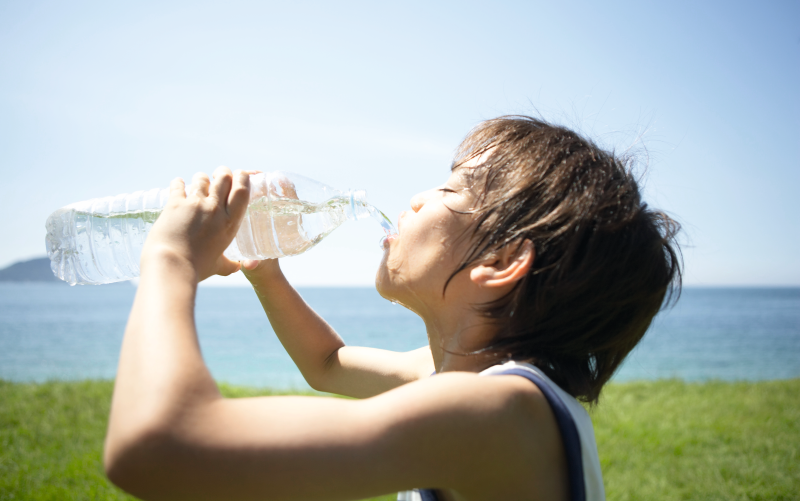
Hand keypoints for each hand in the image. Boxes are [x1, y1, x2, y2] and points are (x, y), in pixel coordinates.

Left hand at [142, 166, 250, 281]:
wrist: (171, 266)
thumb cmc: (196, 268)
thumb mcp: (217, 266)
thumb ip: (228, 265)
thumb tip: (236, 267)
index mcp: (230, 223)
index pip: (241, 191)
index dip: (243, 178)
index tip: (241, 175)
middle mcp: (215, 209)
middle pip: (224, 177)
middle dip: (223, 172)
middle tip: (219, 176)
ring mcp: (194, 204)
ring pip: (202, 178)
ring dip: (201, 179)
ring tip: (198, 183)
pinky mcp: (174, 203)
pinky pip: (178, 185)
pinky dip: (178, 183)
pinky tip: (178, 184)